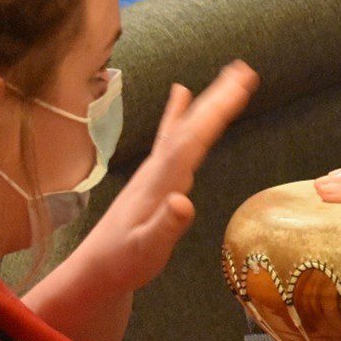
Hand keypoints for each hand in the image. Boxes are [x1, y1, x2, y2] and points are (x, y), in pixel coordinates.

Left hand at [80, 61, 258, 295]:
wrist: (96, 268)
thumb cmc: (124, 262)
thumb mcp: (147, 251)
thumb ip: (165, 226)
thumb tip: (185, 202)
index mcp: (160, 182)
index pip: (191, 141)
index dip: (214, 114)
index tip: (239, 89)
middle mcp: (158, 168)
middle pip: (191, 127)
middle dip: (217, 99)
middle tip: (244, 72)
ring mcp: (155, 169)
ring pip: (185, 127)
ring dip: (207, 101)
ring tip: (228, 75)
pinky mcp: (155, 175)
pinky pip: (171, 136)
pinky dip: (177, 113)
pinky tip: (181, 92)